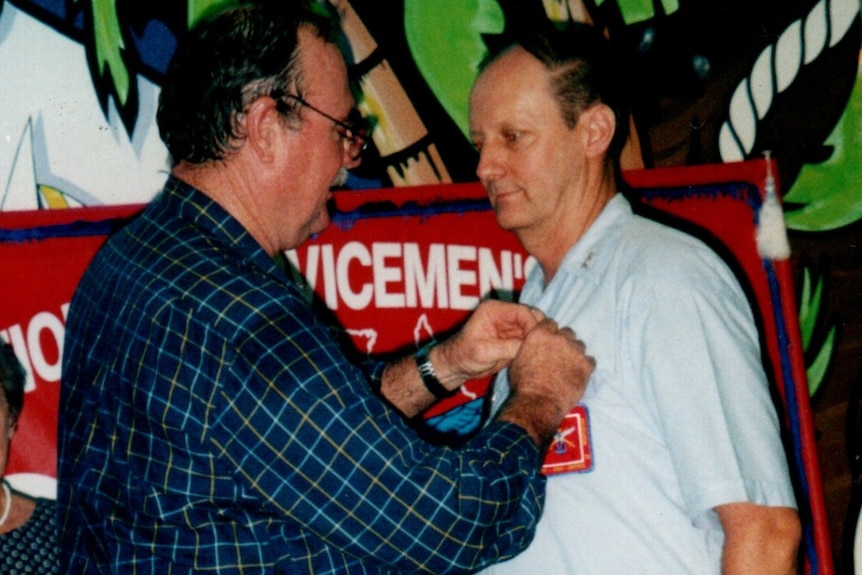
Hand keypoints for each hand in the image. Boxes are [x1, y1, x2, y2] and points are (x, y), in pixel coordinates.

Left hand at [433, 300, 544, 383]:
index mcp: (494, 310)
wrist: (457, 366)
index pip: (523, 312)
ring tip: (540, 355)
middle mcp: (505, 314)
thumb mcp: (484, 352)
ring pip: (534, 329)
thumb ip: (508, 348)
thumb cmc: (464, 355)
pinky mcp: (514, 338)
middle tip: (541, 349)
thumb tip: (531, 346)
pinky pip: (530, 339)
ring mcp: (511, 326)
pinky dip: (534, 347)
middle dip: (538, 332)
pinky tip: (536, 357)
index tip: (537, 342)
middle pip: (532, 318)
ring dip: (538, 340)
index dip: (533, 326)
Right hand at [497, 319, 594, 446]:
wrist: (539, 402)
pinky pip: (590, 361)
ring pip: (579, 345)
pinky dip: (585, 366)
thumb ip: (529, 348)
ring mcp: (575, 351)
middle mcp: (559, 338)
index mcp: (540, 334)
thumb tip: (533, 347)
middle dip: (564, 341)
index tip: (549, 341)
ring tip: (569, 366)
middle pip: (567, 332)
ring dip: (575, 353)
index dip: (550, 332)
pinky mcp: (587, 365)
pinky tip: (578, 374)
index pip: (550, 323)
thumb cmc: (524, 384)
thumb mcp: (518, 360)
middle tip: (559, 355)